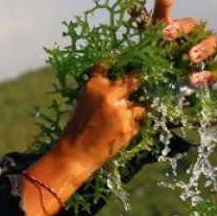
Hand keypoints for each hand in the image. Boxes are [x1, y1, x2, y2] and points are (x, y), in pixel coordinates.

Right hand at [59, 64, 146, 180]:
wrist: (76, 154)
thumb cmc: (76, 129)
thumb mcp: (82, 103)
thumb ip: (98, 91)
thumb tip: (114, 83)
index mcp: (95, 85)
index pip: (108, 66)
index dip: (117, 63)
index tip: (123, 61)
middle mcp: (111, 94)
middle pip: (134, 80)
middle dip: (136, 84)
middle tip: (138, 87)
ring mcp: (122, 111)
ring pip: (139, 106)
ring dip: (134, 112)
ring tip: (120, 122)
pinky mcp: (130, 127)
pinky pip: (137, 122)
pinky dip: (131, 126)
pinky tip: (118, 133)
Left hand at [153, 0, 216, 85]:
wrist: (155, 71)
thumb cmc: (158, 44)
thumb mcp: (156, 27)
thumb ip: (163, 6)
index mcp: (189, 29)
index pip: (190, 25)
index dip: (178, 29)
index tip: (164, 35)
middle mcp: (203, 41)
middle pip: (212, 41)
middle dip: (202, 48)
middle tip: (189, 57)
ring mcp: (209, 58)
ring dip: (208, 65)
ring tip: (192, 76)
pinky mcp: (210, 74)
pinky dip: (210, 77)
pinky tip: (196, 82)